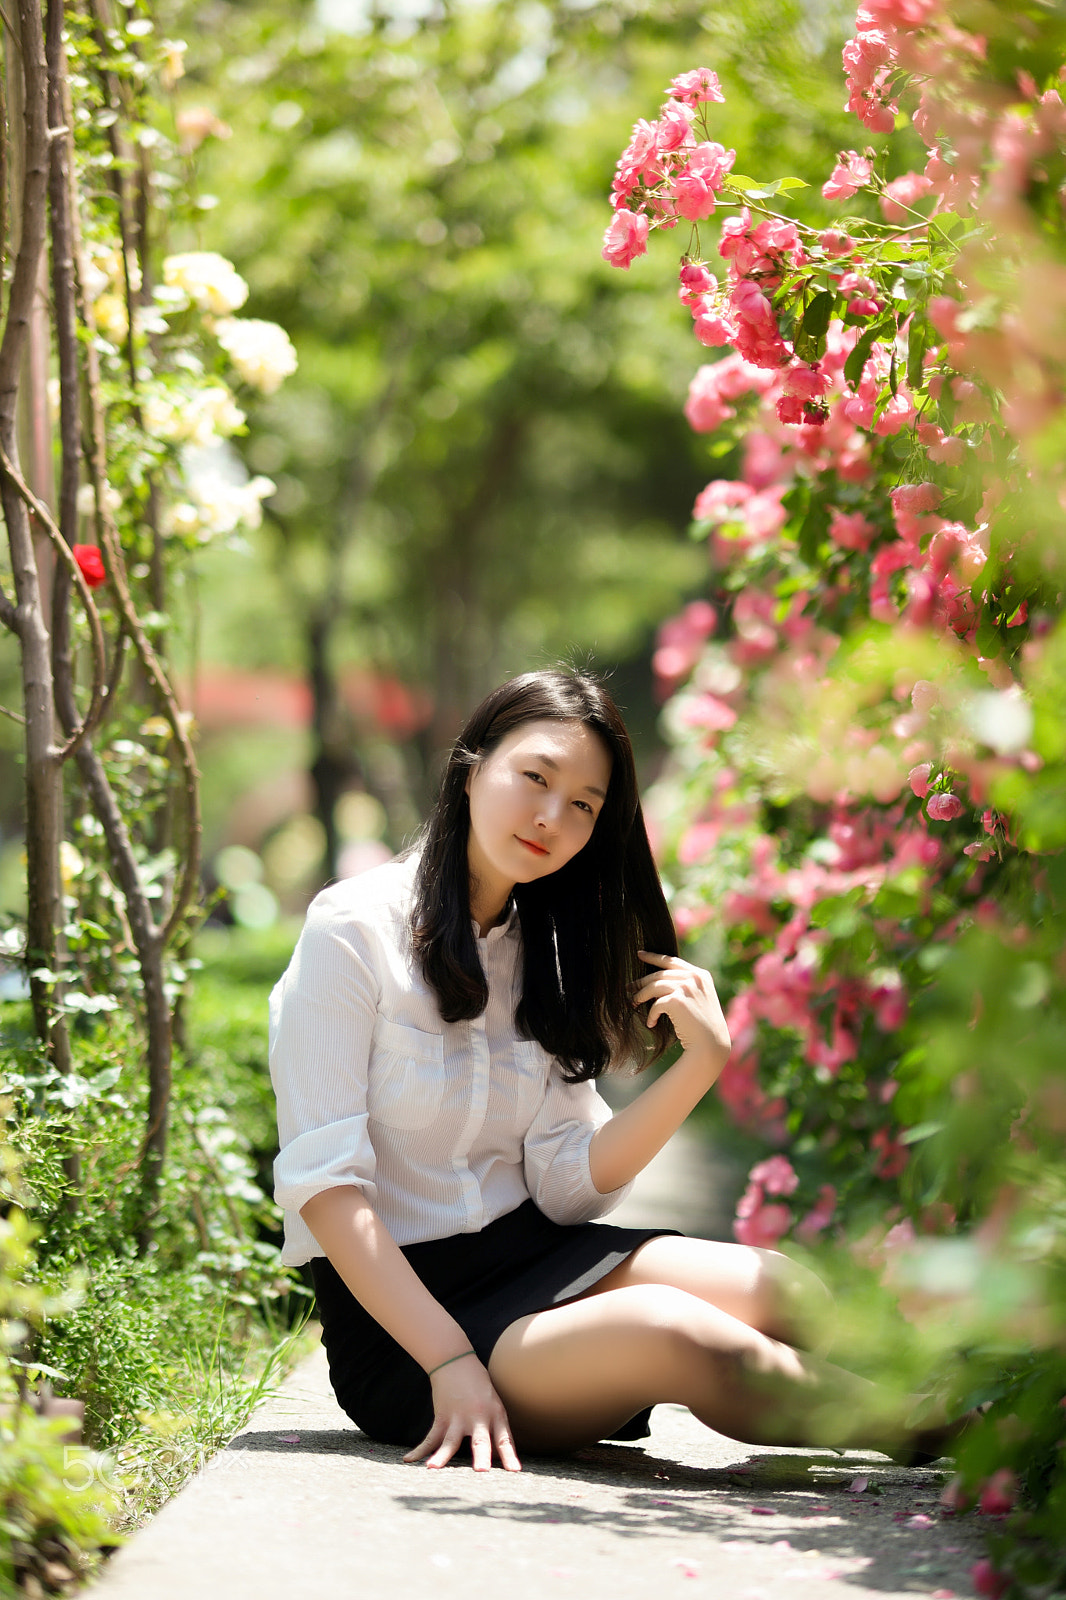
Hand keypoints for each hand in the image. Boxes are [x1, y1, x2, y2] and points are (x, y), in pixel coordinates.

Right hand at [404, 1353, 520, 1471]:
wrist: (455, 1361)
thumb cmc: (479, 1385)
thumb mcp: (494, 1404)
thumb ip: (496, 1429)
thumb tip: (501, 1454)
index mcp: (495, 1414)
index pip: (504, 1439)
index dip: (509, 1456)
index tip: (515, 1471)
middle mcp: (478, 1417)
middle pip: (480, 1440)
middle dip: (481, 1456)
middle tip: (482, 1471)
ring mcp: (458, 1418)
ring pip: (450, 1441)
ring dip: (442, 1456)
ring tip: (433, 1468)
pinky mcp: (442, 1416)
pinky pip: (431, 1437)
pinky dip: (420, 1450)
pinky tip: (409, 1459)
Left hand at [634, 951, 730, 1067]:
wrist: (711, 1044)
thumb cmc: (702, 1026)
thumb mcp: (698, 999)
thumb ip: (684, 986)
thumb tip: (656, 982)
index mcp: (700, 975)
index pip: (672, 961)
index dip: (653, 957)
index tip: (639, 954)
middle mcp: (694, 977)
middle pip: (659, 974)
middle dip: (641, 982)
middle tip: (629, 988)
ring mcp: (686, 987)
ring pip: (654, 986)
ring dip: (641, 995)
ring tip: (634, 1003)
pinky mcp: (677, 1000)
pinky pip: (656, 1004)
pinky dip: (651, 1015)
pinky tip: (651, 1023)